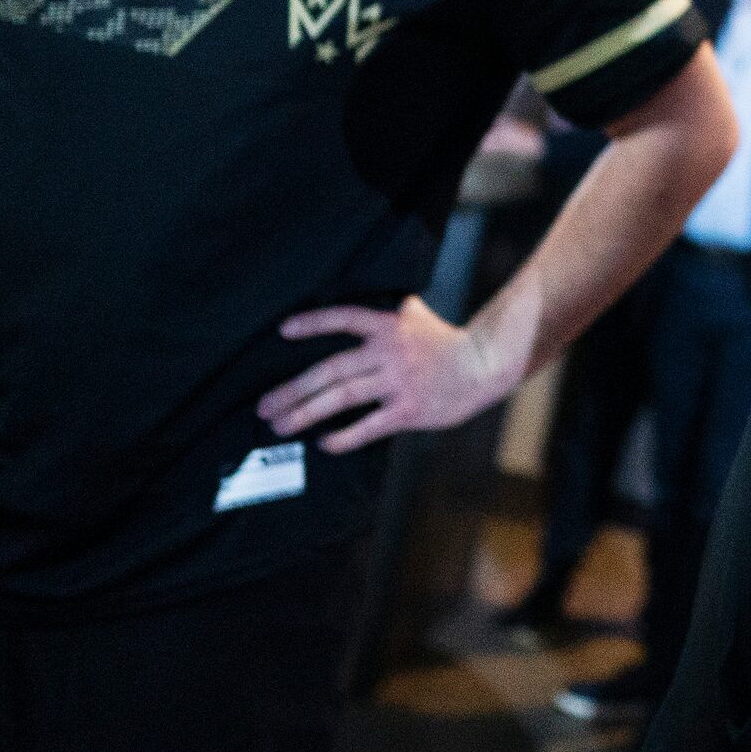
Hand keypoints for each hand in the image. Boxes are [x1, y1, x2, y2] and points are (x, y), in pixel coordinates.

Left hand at [259, 296, 522, 453]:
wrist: (485, 365)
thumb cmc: (447, 342)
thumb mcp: (416, 317)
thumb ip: (388, 313)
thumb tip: (364, 308)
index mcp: (389, 326)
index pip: (344, 319)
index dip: (313, 323)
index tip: (283, 331)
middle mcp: (389, 352)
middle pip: (331, 370)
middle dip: (293, 389)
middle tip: (265, 405)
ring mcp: (398, 382)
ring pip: (342, 398)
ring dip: (306, 412)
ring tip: (281, 424)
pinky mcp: (408, 410)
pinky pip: (367, 426)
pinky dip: (343, 437)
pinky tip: (323, 443)